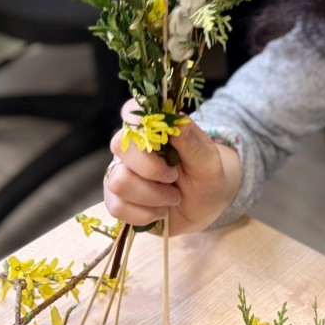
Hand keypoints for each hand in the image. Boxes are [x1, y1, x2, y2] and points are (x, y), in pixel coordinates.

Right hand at [102, 99, 240, 235]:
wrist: (204, 208)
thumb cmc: (206, 177)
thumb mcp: (209, 162)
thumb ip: (193, 143)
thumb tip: (177, 120)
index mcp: (155, 128)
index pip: (132, 111)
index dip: (139, 122)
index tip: (163, 141)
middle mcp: (132, 147)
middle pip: (119, 147)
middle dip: (152, 170)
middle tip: (174, 177)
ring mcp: (120, 172)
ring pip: (118, 182)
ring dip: (152, 196)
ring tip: (173, 197)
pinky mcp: (116, 199)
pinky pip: (117, 207)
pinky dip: (145, 214)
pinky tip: (160, 211)